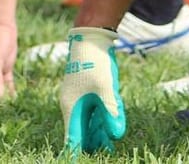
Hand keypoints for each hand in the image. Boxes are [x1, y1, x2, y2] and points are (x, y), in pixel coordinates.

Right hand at [59, 27, 125, 153]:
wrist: (91, 36)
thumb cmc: (94, 62)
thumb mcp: (106, 88)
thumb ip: (111, 112)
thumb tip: (116, 134)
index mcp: (72, 106)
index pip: (72, 137)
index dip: (74, 152)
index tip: (75, 162)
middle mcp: (73, 104)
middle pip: (82, 132)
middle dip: (93, 145)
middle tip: (106, 155)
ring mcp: (80, 97)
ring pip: (90, 122)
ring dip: (100, 133)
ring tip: (110, 146)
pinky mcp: (87, 91)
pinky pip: (95, 110)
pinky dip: (103, 118)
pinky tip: (112, 125)